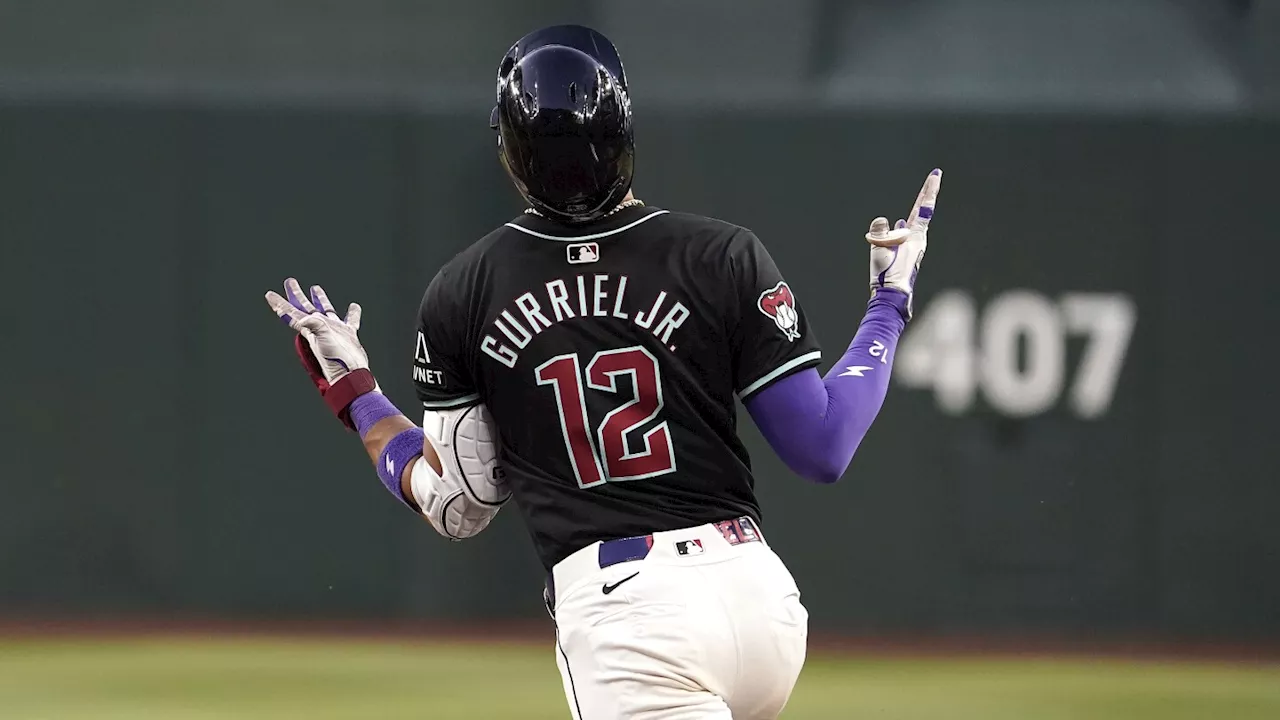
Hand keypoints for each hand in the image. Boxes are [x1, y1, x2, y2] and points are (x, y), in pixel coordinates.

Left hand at [265, 278, 369, 384]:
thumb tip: (303, 319)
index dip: (279, 303)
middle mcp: (319, 328)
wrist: (352, 373)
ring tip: (315, 287)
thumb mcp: (324, 338)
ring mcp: (333, 331)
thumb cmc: (337, 358)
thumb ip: (314, 326)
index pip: (291, 313)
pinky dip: (352, 313)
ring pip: (324, 310)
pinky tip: (354, 306)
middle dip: (296, 294)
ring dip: (319, 299)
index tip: (269, 294)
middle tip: (290, 281)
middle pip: (304, 308)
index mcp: (311, 327)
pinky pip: (349, 320)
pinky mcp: (347, 335)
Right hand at [866, 168, 941, 319]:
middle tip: (934, 177)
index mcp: (915, 236)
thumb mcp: (880, 250)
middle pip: (922, 212)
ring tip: (922, 196)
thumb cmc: (888, 274)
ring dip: (916, 209)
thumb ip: (880, 232)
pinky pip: (904, 234)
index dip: (929, 190)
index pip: (924, 208)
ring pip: (913, 223)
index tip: (936, 175)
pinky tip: (899, 224)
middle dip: (926, 194)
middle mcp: (917, 239)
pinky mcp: (905, 253)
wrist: (892, 295)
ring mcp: (912, 246)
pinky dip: (903, 226)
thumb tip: (883, 219)